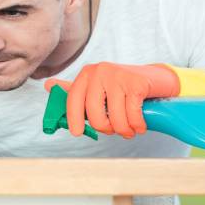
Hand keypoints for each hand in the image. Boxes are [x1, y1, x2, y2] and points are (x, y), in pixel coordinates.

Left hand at [44, 62, 179, 138]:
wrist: (156, 78)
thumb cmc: (123, 88)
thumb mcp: (97, 88)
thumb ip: (75, 90)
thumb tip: (48, 86)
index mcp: (87, 74)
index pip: (74, 99)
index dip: (73, 118)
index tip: (77, 132)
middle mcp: (100, 71)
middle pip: (94, 113)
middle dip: (105, 128)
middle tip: (114, 130)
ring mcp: (119, 76)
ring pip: (115, 118)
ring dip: (124, 130)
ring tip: (130, 129)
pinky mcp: (136, 83)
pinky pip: (132, 115)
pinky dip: (137, 126)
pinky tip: (139, 125)